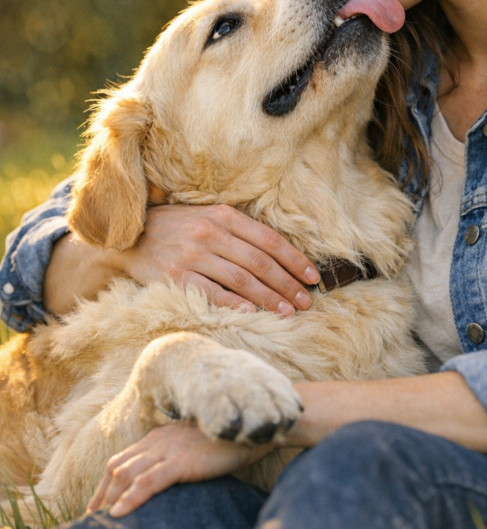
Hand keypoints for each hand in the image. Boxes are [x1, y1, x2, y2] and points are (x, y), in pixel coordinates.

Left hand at [87, 422, 265, 517]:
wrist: (253, 429)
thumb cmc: (229, 440)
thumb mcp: (196, 446)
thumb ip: (179, 455)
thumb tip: (167, 475)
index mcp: (161, 435)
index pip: (123, 459)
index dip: (107, 483)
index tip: (98, 504)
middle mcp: (159, 439)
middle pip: (117, 467)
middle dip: (101, 493)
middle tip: (89, 518)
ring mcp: (169, 449)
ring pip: (126, 474)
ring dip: (108, 499)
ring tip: (97, 522)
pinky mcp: (182, 461)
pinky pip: (148, 482)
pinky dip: (130, 498)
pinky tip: (119, 514)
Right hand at [117, 204, 319, 315]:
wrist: (132, 236)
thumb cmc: (180, 228)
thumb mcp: (210, 217)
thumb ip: (240, 232)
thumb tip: (279, 257)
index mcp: (223, 216)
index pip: (269, 240)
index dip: (294, 259)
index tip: (312, 277)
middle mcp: (210, 233)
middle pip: (259, 262)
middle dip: (287, 283)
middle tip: (305, 301)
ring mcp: (193, 255)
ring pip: (241, 279)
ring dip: (268, 297)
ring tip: (287, 311)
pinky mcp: (176, 277)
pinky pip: (211, 292)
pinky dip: (234, 303)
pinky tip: (252, 312)